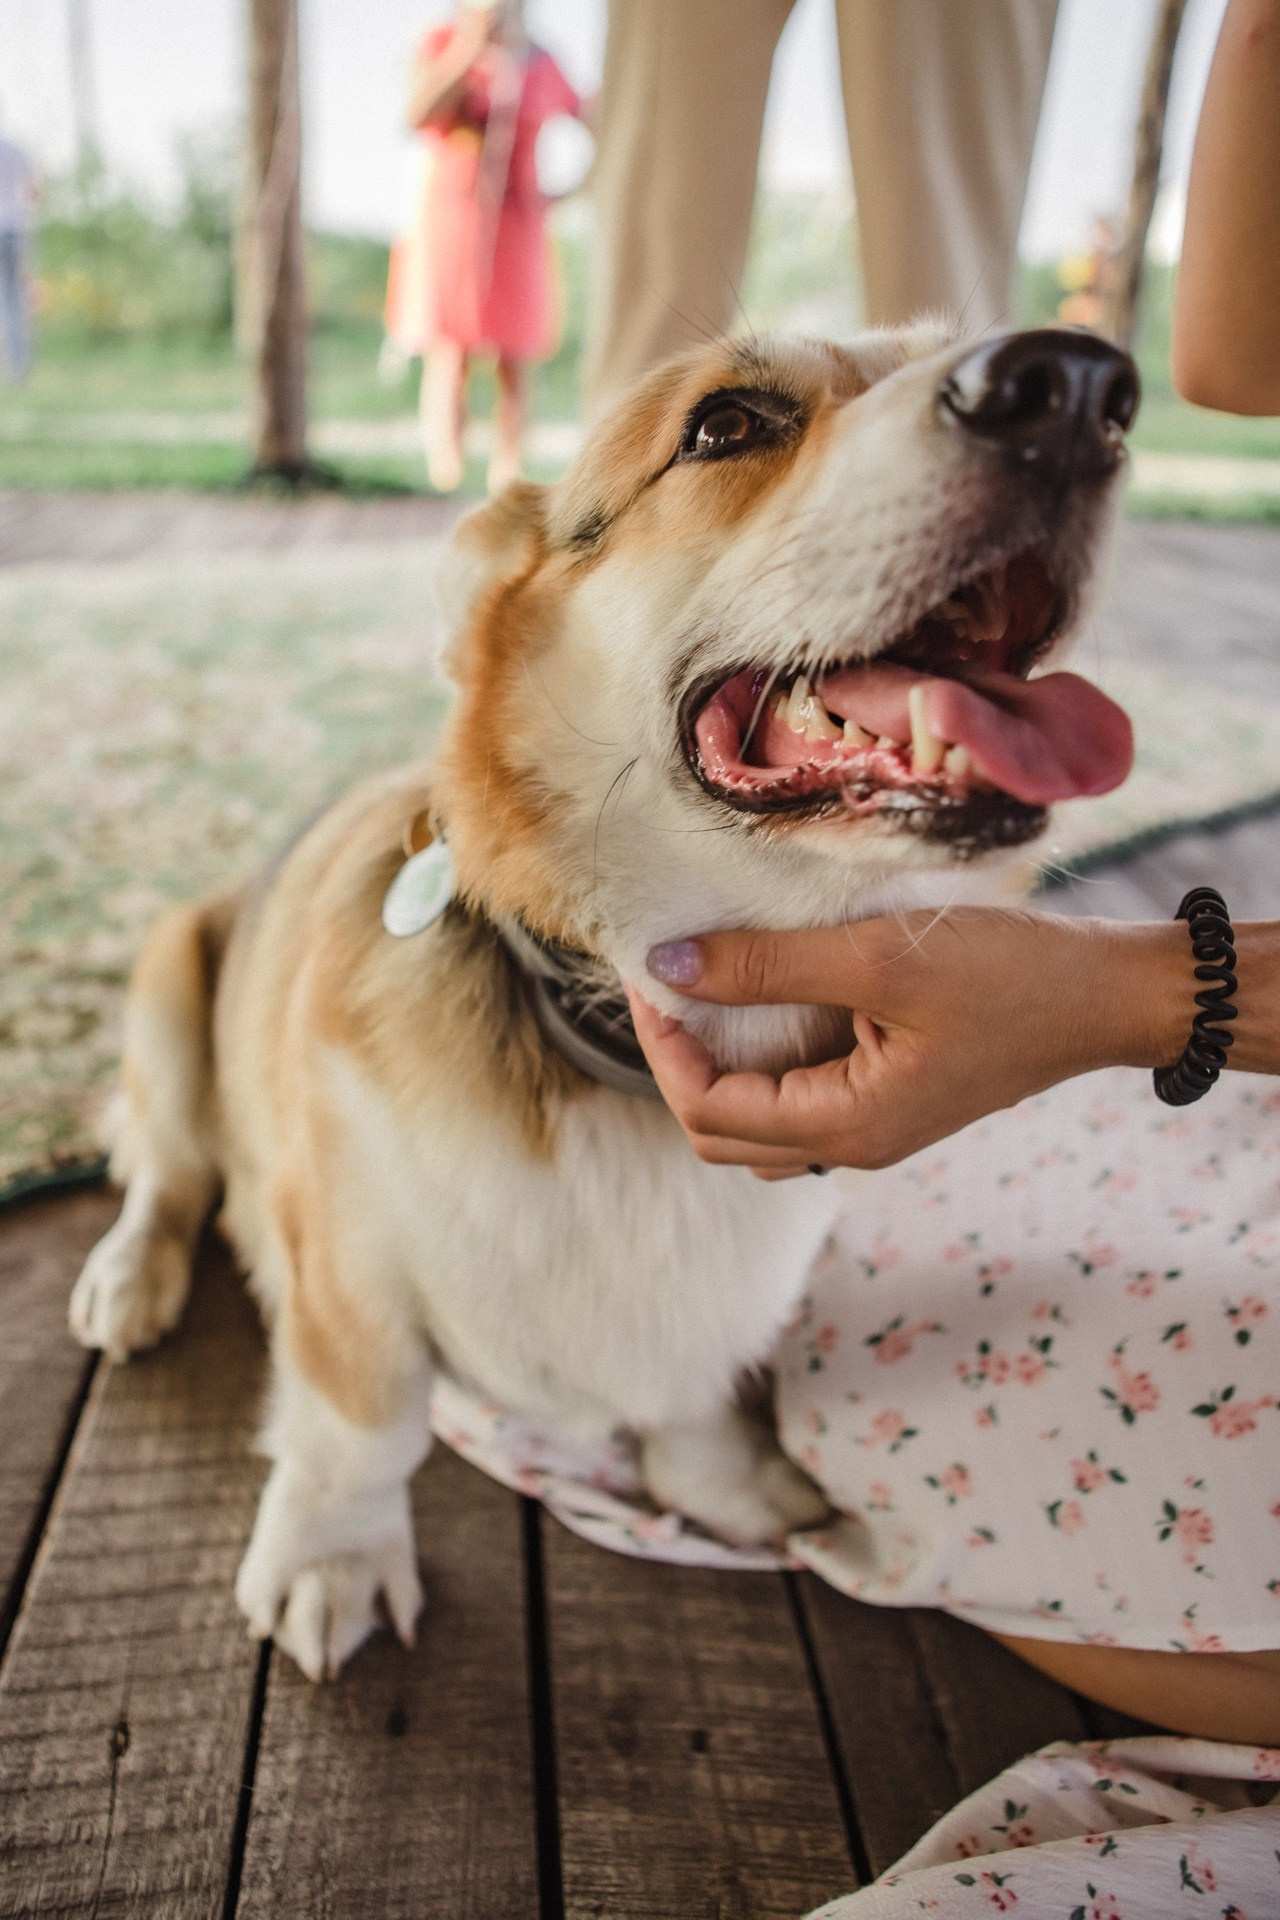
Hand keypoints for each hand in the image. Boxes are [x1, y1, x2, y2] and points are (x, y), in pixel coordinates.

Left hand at [627, 910, 1190, 1175]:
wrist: (1108, 997)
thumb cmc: (1009, 976)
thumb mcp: (881, 958)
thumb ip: (770, 966)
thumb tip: (670, 966)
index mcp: (847, 1126)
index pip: (708, 1111)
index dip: (662, 1047)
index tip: (651, 974)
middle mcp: (853, 1142)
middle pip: (722, 1132)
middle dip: (679, 1063)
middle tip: (669, 983)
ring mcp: (873, 1126)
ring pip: (758, 1121)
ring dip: (720, 1064)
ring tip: (709, 988)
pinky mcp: (891, 1098)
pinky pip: (800, 1097)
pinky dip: (765, 1057)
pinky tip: (767, 993)